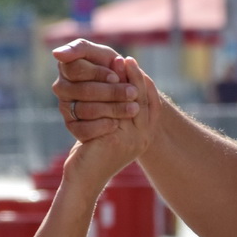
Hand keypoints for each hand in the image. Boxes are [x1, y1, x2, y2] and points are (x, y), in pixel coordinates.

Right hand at [52, 39, 141, 141]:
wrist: (122, 94)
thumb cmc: (111, 69)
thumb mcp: (102, 53)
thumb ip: (80, 48)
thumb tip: (57, 54)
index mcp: (66, 67)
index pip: (76, 70)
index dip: (98, 73)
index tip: (116, 76)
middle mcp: (61, 88)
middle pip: (84, 91)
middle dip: (112, 92)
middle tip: (133, 93)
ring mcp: (65, 108)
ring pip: (86, 110)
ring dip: (113, 109)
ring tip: (133, 108)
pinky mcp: (72, 126)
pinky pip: (83, 130)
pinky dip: (103, 126)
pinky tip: (117, 123)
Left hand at [61, 56, 162, 189]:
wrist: (83, 178)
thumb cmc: (94, 155)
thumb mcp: (111, 133)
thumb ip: (118, 117)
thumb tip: (120, 94)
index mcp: (145, 137)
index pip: (153, 104)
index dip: (145, 83)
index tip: (134, 65)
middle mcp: (143, 138)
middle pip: (145, 100)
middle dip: (136, 77)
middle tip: (126, 59)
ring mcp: (132, 140)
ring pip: (133, 102)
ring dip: (124, 80)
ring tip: (115, 63)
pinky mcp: (117, 140)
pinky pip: (117, 110)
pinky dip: (111, 91)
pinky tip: (104, 79)